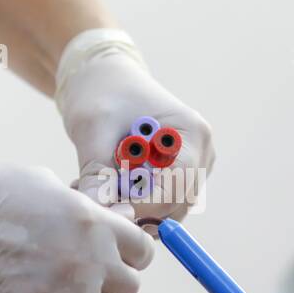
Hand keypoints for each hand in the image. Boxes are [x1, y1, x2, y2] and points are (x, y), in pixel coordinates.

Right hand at [0, 139, 154, 292]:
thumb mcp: (47, 184)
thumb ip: (86, 206)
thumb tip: (113, 220)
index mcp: (96, 226)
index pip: (142, 253)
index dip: (129, 258)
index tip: (111, 260)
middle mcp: (89, 264)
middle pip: (129, 290)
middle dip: (111, 287)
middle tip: (85, 283)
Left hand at [54, 30, 214, 221]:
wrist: (105, 81)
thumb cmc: (102, 94)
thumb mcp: (93, 129)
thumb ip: (97, 173)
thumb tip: (96, 211)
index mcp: (192, 133)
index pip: (179, 184)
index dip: (145, 205)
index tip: (108, 209)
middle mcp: (201, 153)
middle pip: (176, 204)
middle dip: (135, 209)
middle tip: (92, 198)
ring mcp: (193, 168)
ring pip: (167, 211)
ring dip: (130, 209)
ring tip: (94, 188)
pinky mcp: (178, 178)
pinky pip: (159, 206)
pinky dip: (132, 205)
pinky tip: (105, 187)